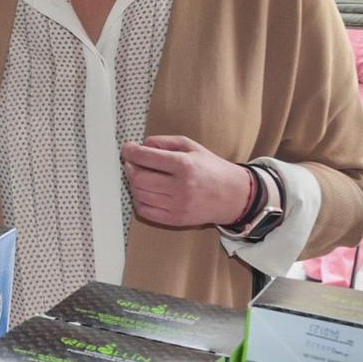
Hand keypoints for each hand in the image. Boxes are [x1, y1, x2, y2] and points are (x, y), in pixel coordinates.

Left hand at [120, 136, 255, 229]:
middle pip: (138, 178)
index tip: (128, 148)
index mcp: (184, 165)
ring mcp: (177, 205)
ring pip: (139, 194)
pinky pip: (144, 211)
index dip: (131, 151)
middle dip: (130, 168)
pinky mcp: (175, 219)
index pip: (146, 157)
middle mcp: (180, 187)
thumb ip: (165, 142)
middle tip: (133, 163)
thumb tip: (140, 145)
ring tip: (141, 176)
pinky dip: (139, 200)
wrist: (234, 196)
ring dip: (134, 184)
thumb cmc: (211, 169)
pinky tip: (146, 192)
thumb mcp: (192, 147)